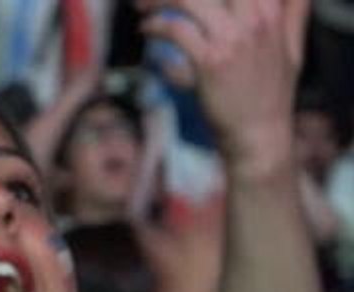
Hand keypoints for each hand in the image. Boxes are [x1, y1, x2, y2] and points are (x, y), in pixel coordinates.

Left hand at [136, 0, 308, 175]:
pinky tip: (146, 30)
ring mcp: (233, 39)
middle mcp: (255, 20)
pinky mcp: (211, 61)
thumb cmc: (271, 95)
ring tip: (141, 8)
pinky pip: (176, 29)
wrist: (259, 136)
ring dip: (158, 1)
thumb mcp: (292, 49)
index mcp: (272, 12)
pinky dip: (155, 26)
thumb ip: (292, 17)